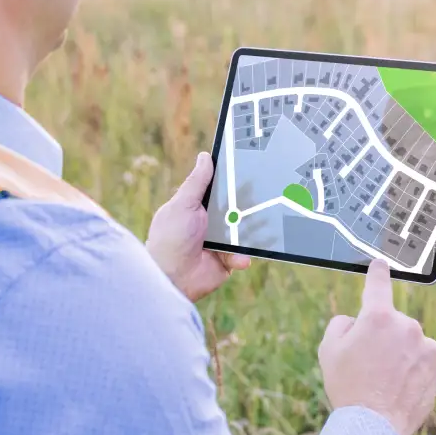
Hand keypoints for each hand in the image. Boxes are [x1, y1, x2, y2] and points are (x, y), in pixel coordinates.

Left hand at [147, 152, 250, 302]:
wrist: (172, 278)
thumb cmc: (170, 238)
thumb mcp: (182, 204)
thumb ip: (196, 182)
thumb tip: (204, 156)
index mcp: (198, 206)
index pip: (220, 188)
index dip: (233, 180)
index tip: (250, 168)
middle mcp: (211, 221)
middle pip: (236, 207)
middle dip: (249, 204)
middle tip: (264, 197)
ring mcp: (221, 241)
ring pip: (244, 230)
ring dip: (251, 230)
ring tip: (261, 227)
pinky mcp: (227, 259)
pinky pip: (242, 253)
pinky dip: (242, 255)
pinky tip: (239, 257)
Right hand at [318, 259, 435, 434]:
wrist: (374, 428)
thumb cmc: (348, 387)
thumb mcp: (328, 350)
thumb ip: (341, 325)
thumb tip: (355, 321)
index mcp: (377, 316)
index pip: (378, 284)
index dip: (377, 272)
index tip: (381, 264)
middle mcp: (406, 326)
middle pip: (392, 323)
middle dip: (382, 337)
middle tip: (368, 364)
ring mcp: (426, 346)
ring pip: (410, 342)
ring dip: (400, 353)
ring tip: (385, 381)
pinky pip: (423, 360)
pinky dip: (413, 369)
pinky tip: (399, 388)